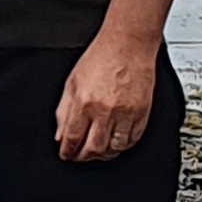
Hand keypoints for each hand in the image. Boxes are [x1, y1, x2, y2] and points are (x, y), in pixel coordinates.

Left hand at [55, 29, 157, 162]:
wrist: (128, 44)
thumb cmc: (101, 57)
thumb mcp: (73, 82)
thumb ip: (64, 111)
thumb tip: (60, 135)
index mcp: (85, 101)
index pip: (72, 138)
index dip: (67, 151)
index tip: (66, 154)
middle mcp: (105, 110)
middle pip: (93, 149)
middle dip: (83, 157)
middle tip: (79, 156)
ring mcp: (125, 113)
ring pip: (113, 149)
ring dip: (103, 155)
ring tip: (97, 151)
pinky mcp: (141, 113)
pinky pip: (132, 140)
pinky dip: (122, 147)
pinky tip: (115, 143)